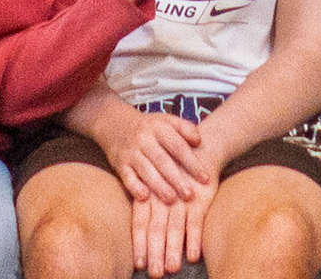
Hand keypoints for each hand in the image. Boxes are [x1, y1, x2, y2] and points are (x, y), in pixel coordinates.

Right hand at [95, 105, 213, 205]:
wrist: (115, 123)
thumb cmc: (149, 127)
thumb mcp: (167, 120)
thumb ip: (185, 128)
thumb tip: (199, 141)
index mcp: (159, 127)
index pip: (179, 146)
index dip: (193, 163)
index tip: (205, 178)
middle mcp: (145, 139)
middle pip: (163, 161)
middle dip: (177, 179)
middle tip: (190, 195)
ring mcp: (131, 152)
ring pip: (146, 170)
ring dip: (159, 186)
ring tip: (171, 200)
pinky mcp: (119, 164)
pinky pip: (127, 177)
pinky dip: (135, 187)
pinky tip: (144, 197)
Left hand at [133, 174, 213, 278]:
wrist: (199, 149)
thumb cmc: (171, 173)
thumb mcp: (153, 184)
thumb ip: (146, 209)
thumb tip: (139, 238)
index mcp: (148, 195)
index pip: (140, 223)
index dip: (140, 244)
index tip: (139, 264)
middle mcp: (163, 198)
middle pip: (157, 229)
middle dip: (155, 253)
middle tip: (155, 274)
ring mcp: (182, 198)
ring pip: (175, 227)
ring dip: (174, 249)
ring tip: (172, 269)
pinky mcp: (201, 197)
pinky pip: (197, 221)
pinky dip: (195, 239)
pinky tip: (194, 256)